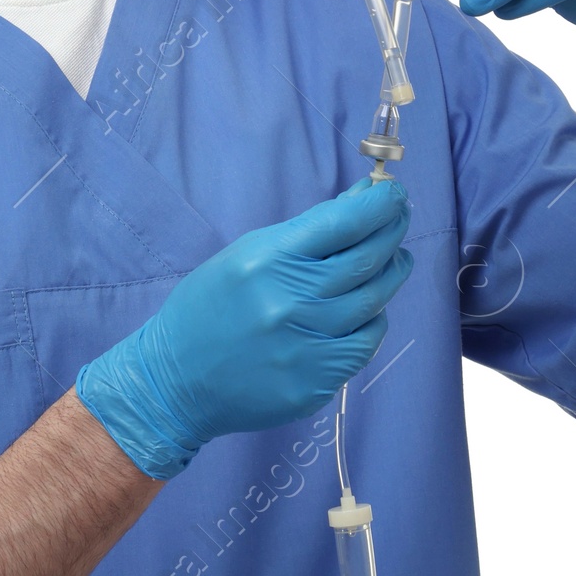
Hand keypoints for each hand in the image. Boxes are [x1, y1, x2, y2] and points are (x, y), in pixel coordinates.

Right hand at [75, 178, 413, 479]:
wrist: (177, 380)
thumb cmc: (210, 307)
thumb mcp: (247, 254)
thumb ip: (306, 231)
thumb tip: (359, 201)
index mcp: (268, 261)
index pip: (343, 223)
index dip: (379, 205)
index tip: (394, 193)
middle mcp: (291, 302)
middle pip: (368, 259)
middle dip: (392, 230)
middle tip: (399, 218)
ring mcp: (306, 346)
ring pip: (374, 301)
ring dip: (391, 273)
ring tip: (393, 259)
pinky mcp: (316, 382)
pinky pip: (364, 342)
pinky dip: (374, 319)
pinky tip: (368, 307)